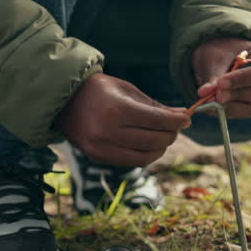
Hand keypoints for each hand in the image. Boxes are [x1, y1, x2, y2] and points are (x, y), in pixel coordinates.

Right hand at [55, 73, 191, 167]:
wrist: (62, 100)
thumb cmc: (99, 90)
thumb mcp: (126, 90)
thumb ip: (154, 106)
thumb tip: (182, 116)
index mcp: (117, 109)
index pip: (158, 121)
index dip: (177, 122)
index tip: (187, 118)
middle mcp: (108, 131)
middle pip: (154, 141)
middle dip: (171, 134)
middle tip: (177, 127)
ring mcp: (101, 147)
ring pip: (145, 156)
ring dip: (161, 148)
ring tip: (164, 136)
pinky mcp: (97, 157)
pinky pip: (130, 161)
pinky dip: (144, 155)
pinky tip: (148, 144)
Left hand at [191, 38, 250, 118]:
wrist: (220, 55)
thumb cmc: (222, 50)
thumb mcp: (217, 56)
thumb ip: (214, 74)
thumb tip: (204, 93)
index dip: (242, 79)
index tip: (221, 82)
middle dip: (236, 94)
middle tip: (216, 94)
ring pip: (250, 108)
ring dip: (228, 106)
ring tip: (209, 101)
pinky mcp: (248, 107)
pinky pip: (238, 114)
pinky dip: (222, 111)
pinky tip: (209, 107)